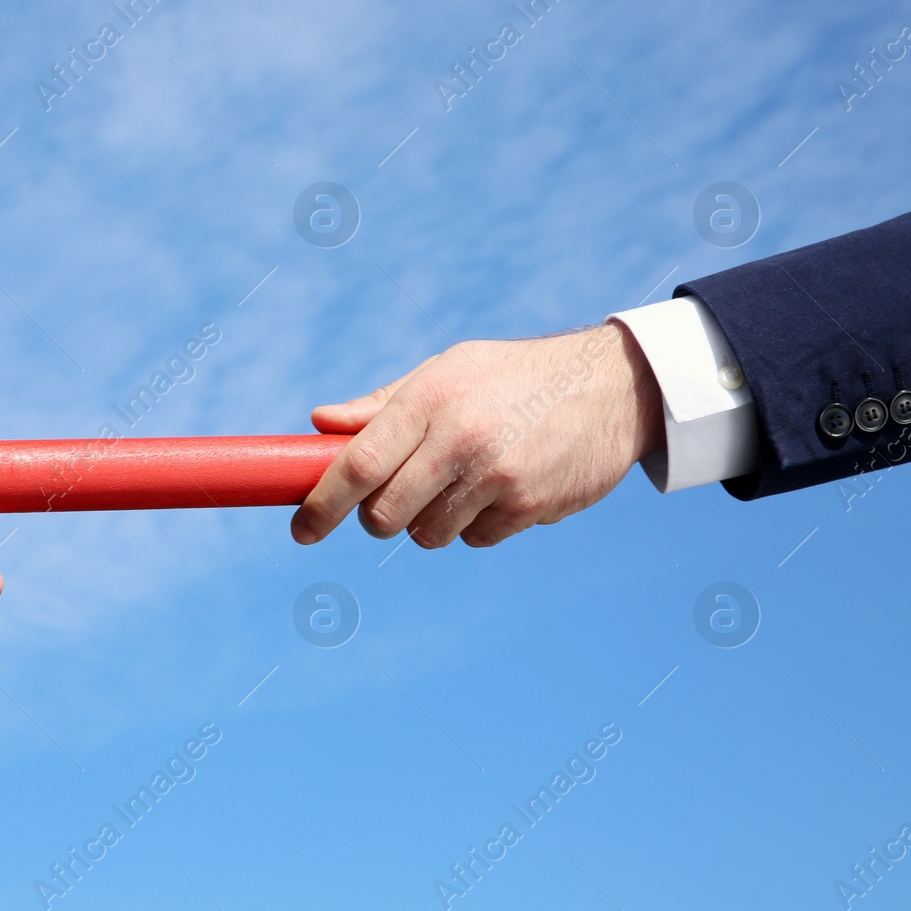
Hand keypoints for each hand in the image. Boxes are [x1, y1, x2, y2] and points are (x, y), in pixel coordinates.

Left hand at [291, 324, 663, 548]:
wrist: (609, 385)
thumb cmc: (511, 377)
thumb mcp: (446, 371)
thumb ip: (382, 405)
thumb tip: (319, 421)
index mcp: (428, 400)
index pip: (356, 466)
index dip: (321, 506)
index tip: (301, 531)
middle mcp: (458, 439)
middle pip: (383, 514)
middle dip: (378, 517)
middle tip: (394, 500)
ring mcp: (495, 476)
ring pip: (427, 534)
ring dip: (430, 522)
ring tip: (460, 482)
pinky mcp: (528, 505)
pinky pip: (475, 539)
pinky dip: (477, 525)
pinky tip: (500, 488)